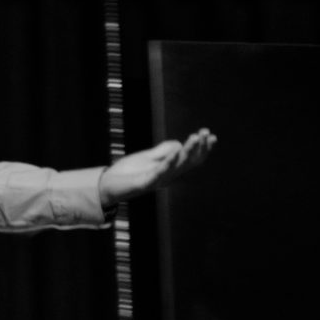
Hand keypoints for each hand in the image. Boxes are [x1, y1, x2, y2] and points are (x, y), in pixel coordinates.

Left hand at [99, 127, 216, 208]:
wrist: (107, 186)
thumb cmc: (128, 173)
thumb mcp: (147, 158)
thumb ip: (163, 151)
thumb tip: (179, 144)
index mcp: (170, 171)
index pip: (191, 160)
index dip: (202, 149)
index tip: (211, 136)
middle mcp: (168, 177)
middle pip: (189, 162)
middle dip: (199, 147)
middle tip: (206, 133)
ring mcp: (158, 180)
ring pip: (178, 166)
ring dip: (188, 151)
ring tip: (195, 137)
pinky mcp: (146, 183)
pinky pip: (161, 172)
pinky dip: (170, 161)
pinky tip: (177, 151)